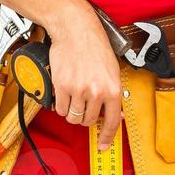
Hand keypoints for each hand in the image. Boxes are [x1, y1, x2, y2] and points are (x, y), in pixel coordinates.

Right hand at [45, 0, 121, 148]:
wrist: (75, 29)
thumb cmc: (95, 45)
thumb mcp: (113, 69)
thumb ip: (112, 92)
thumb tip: (114, 114)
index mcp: (113, 89)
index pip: (111, 121)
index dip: (108, 137)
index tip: (104, 145)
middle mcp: (96, 91)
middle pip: (88, 121)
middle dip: (85, 117)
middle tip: (84, 105)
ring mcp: (78, 90)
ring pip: (73, 117)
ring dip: (72, 112)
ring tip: (73, 97)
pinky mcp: (62, 86)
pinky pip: (60, 108)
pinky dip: (61, 105)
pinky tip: (64, 93)